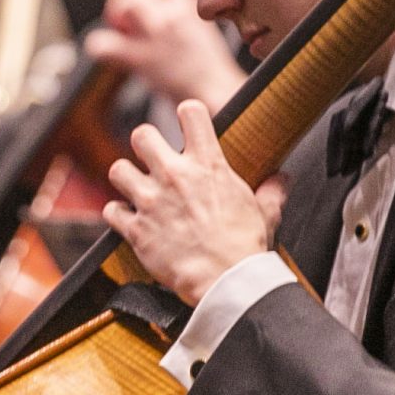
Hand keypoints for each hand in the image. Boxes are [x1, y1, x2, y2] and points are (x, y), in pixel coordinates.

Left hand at [83, 0, 244, 110]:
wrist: (215, 91)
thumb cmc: (207, 66)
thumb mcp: (201, 26)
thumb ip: (179, 11)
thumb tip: (154, 3)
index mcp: (187, 5)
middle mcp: (172, 14)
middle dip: (122, 1)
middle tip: (123, 21)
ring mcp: (157, 35)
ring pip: (125, 4)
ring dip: (114, 15)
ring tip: (121, 34)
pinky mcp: (141, 60)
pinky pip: (105, 43)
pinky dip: (98, 46)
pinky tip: (107, 52)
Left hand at [102, 100, 272, 302]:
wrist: (226, 282)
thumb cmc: (245, 247)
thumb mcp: (265, 213)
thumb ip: (271, 191)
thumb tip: (282, 179)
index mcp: (207, 165)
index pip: (190, 112)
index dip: (187, 115)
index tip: (187, 124)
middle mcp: (174, 176)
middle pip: (142, 135)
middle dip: (146, 144)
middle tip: (153, 159)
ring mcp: (151, 201)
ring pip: (118, 169)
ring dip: (127, 178)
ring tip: (137, 189)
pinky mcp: (136, 229)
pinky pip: (111, 210)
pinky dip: (118, 214)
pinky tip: (129, 218)